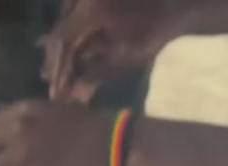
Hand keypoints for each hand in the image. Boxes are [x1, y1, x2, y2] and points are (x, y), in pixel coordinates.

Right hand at [42, 0, 191, 100]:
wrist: (173, 6)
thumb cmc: (152, 32)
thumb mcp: (123, 56)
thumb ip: (96, 74)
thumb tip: (74, 95)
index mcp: (90, 8)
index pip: (62, 40)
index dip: (58, 69)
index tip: (56, 93)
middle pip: (60, 32)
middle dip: (57, 62)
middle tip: (55, 89)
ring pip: (64, 24)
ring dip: (61, 51)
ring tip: (54, 75)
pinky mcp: (92, 0)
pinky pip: (74, 17)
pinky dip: (71, 38)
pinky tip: (68, 54)